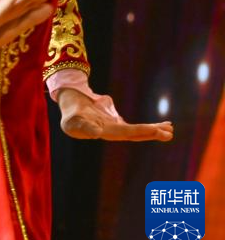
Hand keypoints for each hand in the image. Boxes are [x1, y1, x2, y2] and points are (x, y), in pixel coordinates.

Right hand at [58, 88, 173, 141]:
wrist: (69, 104)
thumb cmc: (69, 114)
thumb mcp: (72, 120)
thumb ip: (82, 126)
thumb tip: (97, 133)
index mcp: (105, 132)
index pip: (126, 132)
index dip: (141, 131)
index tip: (156, 130)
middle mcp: (113, 133)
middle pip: (136, 134)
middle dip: (152, 133)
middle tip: (170, 132)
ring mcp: (116, 128)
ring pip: (138, 131)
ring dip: (154, 130)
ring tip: (170, 127)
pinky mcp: (117, 123)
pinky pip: (136, 127)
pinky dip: (148, 126)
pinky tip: (161, 125)